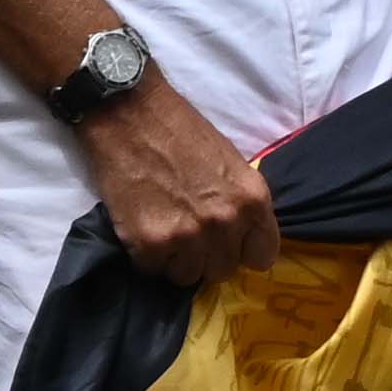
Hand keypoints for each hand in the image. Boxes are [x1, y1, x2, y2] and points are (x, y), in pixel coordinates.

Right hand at [80, 77, 279, 284]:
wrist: (129, 114)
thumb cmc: (180, 131)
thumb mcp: (231, 165)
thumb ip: (240, 204)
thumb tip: (237, 237)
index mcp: (253, 200)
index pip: (262, 256)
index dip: (241, 251)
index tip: (226, 243)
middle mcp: (225, 222)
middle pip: (221, 270)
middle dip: (204, 256)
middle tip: (184, 231)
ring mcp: (187, 236)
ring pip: (185, 276)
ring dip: (173, 258)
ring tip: (160, 227)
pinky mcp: (149, 243)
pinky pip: (151, 269)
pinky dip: (143, 254)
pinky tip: (139, 225)